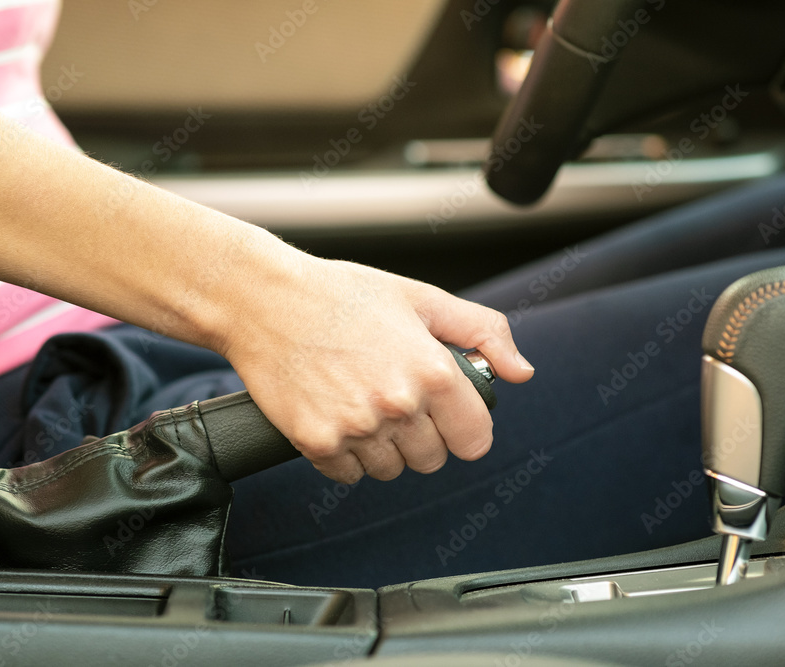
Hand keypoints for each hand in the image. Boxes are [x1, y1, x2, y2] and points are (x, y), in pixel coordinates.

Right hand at [218, 252, 533, 482]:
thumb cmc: (342, 294)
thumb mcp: (422, 299)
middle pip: (432, 459)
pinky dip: (345, 455)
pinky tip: (336, 414)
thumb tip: (521, 373)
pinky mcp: (317, 443)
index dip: (463, 428)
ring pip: (391, 470)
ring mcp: (356, 428)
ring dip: (383, 447)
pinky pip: (349, 475)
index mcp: (432, 370)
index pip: (475, 440)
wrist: (263, 299)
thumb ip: (483, 333)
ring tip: (361, 402)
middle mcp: (398, 405)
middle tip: (393, 397)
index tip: (447, 417)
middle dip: (421, 435)